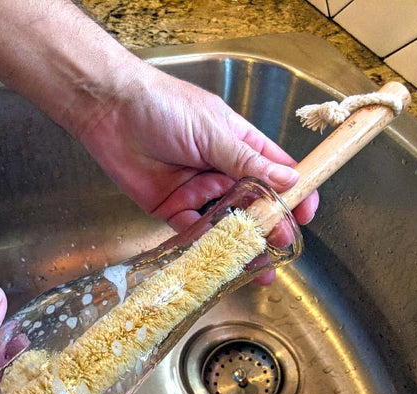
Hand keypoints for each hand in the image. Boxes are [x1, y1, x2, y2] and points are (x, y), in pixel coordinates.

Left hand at [78, 63, 318, 282]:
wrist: (110, 112)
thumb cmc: (164, 107)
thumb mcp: (213, 131)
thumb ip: (247, 161)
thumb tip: (289, 180)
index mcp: (238, 145)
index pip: (275, 170)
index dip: (294, 192)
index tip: (306, 214)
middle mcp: (221, 170)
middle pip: (253, 202)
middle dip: (268, 225)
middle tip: (281, 245)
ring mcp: (197, 191)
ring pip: (225, 221)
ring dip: (239, 241)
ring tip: (254, 262)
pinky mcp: (171, 207)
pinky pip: (191, 230)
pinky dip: (203, 243)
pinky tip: (218, 257)